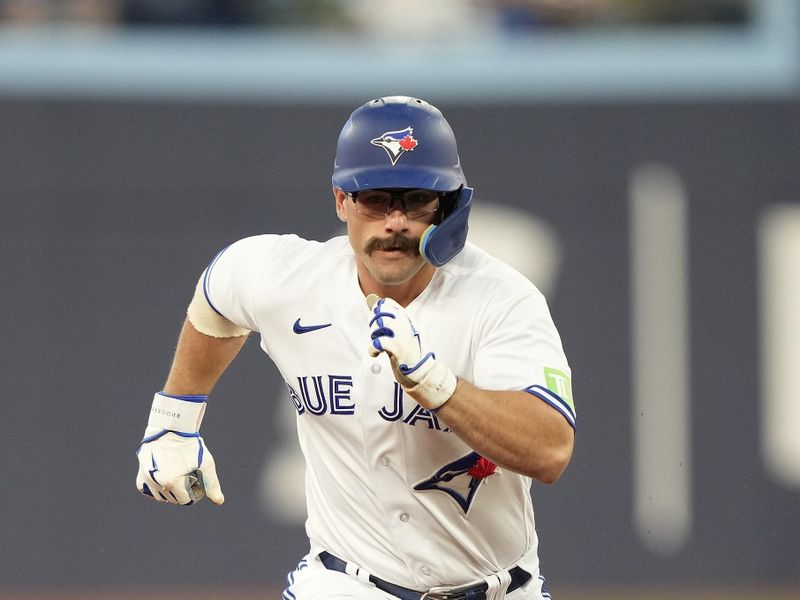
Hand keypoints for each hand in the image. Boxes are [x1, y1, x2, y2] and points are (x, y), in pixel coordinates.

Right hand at [135, 392, 223, 505]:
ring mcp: (146, 478)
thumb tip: (219, 501)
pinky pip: (146, 490)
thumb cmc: (190, 445)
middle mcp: (157, 482)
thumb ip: (212, 484)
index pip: (185, 500)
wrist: (171, 427)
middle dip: (182, 492)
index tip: (196, 483)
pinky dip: (155, 489)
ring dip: (169, 492)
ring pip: (160, 496)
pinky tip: (164, 482)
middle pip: (172, 499)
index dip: (193, 493)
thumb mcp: (205, 463)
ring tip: (178, 478)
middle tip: (187, 478)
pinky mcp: (140, 473)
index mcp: (172, 482)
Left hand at [366, 294, 456, 410]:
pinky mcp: (397, 348)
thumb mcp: (401, 332)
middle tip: (375, 334)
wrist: (419, 369)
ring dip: (373, 336)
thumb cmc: (407, 351)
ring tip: (377, 345)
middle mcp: (404, 323)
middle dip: (373, 322)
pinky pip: (377, 343)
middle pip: (380, 312)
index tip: (377, 321)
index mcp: (406, 318)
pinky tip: (375, 354)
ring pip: (378, 326)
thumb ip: (390, 320)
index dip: (377, 309)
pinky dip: (372, 349)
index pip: (387, 303)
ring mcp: (401, 335)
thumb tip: (372, 303)